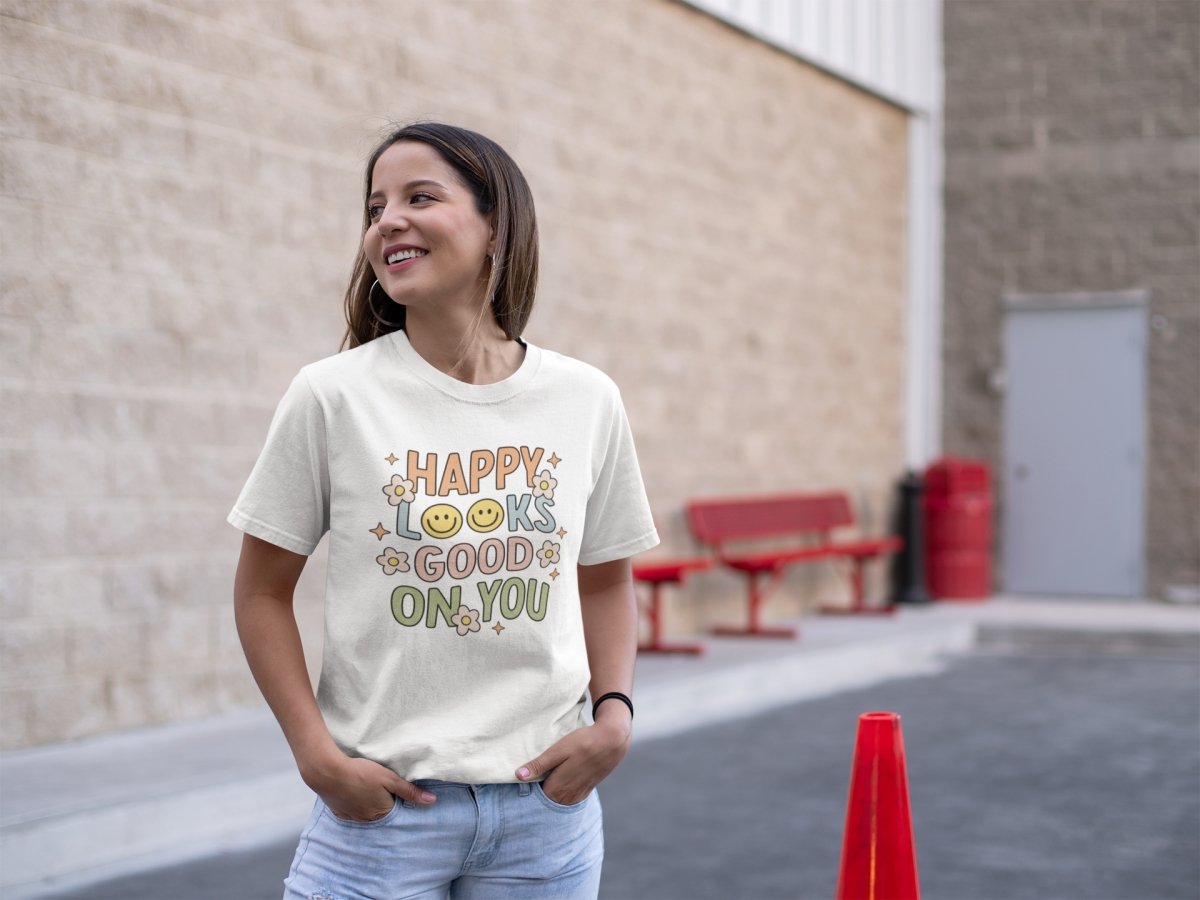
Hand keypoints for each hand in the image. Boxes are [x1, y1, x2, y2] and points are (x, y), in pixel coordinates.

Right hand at [302, 752, 435, 821]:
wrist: (327, 771)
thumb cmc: (361, 773)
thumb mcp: (390, 779)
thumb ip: (410, 791)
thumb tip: (432, 801)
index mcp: (382, 812)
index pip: (396, 809)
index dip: (397, 797)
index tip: (394, 788)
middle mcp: (367, 819)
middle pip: (381, 811)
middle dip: (382, 801)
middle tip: (378, 785)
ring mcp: (352, 817)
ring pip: (365, 812)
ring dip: (367, 802)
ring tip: (365, 786)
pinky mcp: (339, 812)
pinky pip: (351, 810)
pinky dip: (353, 802)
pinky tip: (352, 791)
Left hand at [516, 708, 631, 805]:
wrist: (612, 740)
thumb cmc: (583, 742)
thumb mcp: (558, 750)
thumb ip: (539, 765)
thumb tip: (518, 775)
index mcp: (557, 788)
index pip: (535, 799)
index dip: (527, 790)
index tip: (521, 781)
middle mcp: (568, 797)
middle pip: (546, 802)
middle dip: (538, 794)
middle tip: (531, 778)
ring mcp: (578, 795)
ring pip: (558, 801)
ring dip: (551, 794)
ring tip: (545, 779)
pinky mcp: (586, 790)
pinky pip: (569, 797)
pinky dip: (562, 793)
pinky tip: (560, 780)